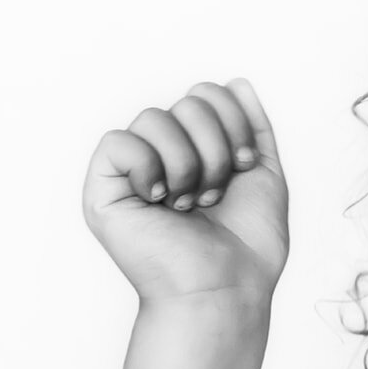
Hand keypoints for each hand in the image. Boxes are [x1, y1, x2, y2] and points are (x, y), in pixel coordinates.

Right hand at [81, 78, 289, 306]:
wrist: (226, 286)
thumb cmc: (247, 243)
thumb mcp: (263, 172)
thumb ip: (251, 126)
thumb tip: (236, 82)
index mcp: (198, 148)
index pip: (208, 93)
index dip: (235, 121)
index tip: (244, 167)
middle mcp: (163, 155)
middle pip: (188, 101)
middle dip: (217, 147)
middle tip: (217, 193)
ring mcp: (132, 171)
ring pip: (155, 116)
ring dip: (190, 163)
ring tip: (192, 203)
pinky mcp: (104, 191)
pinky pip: (118, 142)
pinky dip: (149, 167)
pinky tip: (160, 199)